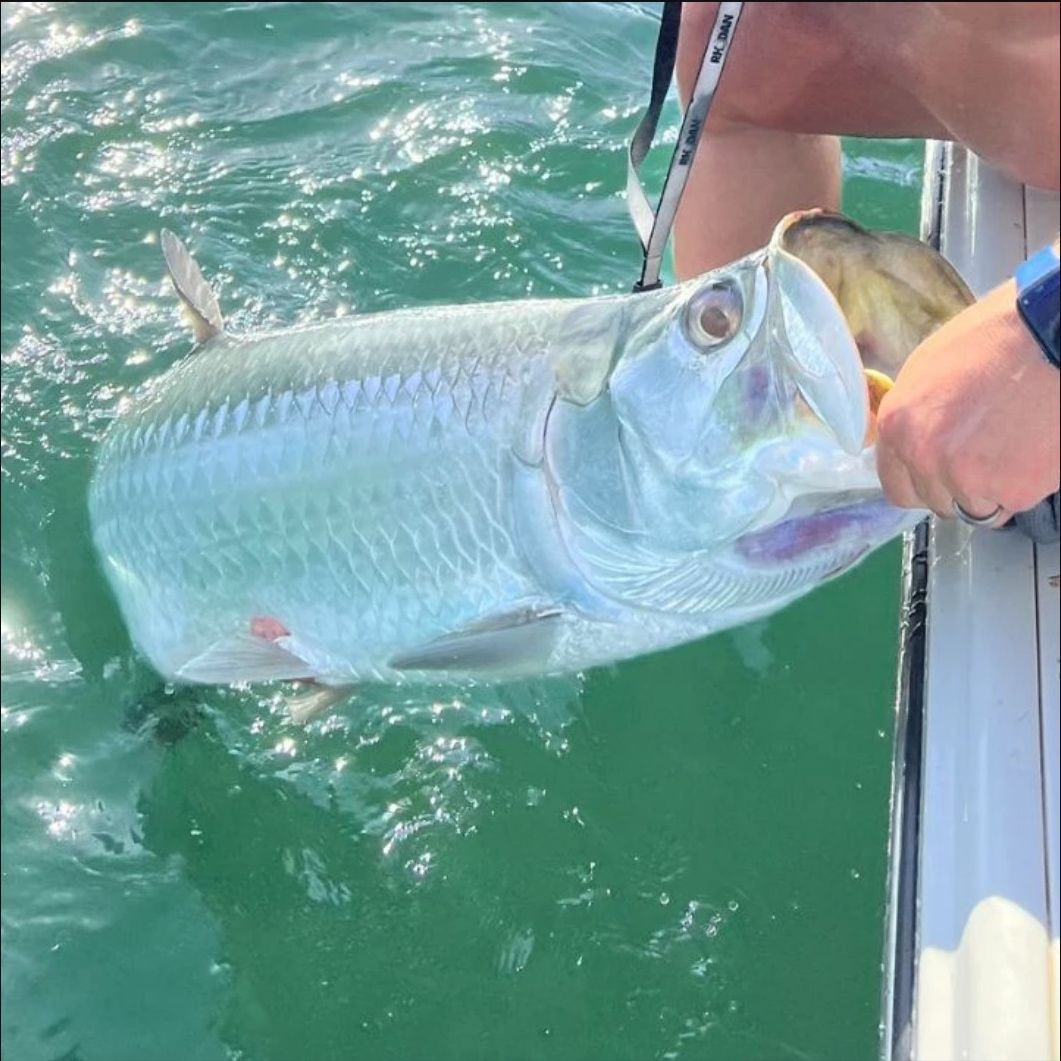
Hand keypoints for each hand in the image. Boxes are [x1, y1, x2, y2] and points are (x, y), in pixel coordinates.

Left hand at [875, 278, 1059, 523]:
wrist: (1053, 336)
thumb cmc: (997, 339)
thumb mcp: (929, 369)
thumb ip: (915, 418)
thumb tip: (911, 445)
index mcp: (897, 426)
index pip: (897, 487)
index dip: (922, 483)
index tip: (940, 476)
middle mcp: (924, 457)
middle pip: (935, 501)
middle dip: (957, 486)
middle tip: (985, 455)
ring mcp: (967, 478)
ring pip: (975, 507)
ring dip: (993, 489)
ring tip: (1013, 447)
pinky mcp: (1013, 490)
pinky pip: (1012, 503)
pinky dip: (1024, 486)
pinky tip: (1033, 450)